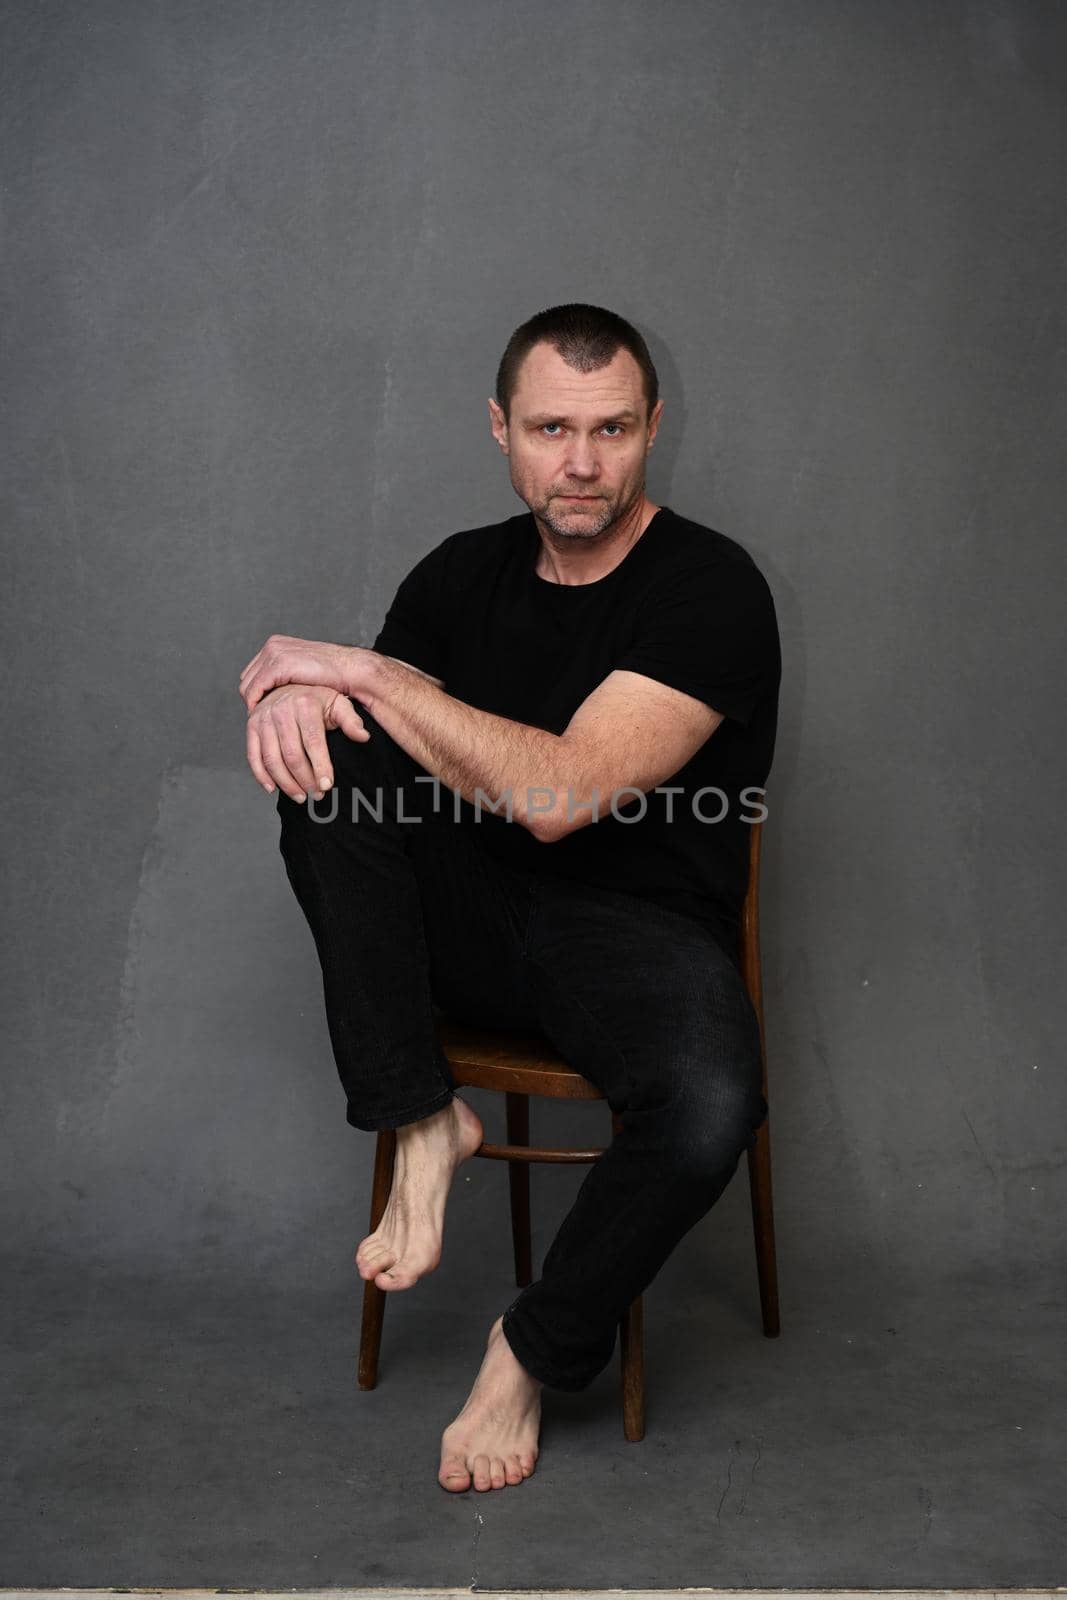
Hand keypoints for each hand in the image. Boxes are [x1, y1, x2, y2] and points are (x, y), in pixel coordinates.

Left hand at [238, 634, 363, 711]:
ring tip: (263, 716)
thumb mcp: (302, 671)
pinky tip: (263, 713)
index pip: (253, 671)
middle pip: (247, 678)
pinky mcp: (279, 665)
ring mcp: (275, 653)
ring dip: (253, 702)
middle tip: (262, 714)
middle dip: (253, 697)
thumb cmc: (331, 675)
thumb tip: (275, 691)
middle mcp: (273, 645)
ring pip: (248, 685)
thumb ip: (287, 675)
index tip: (263, 708)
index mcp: (277, 644)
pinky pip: (255, 688)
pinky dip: (256, 703)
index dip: (256, 691)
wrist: (349, 669)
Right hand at [246, 683, 369, 801]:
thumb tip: (363, 737)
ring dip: (286, 783)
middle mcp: (281, 710)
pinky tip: (273, 789)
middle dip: (306, 780)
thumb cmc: (317, 699)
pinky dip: (261, 776)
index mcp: (305, 704)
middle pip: (292, 755)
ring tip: (301, 796)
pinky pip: (253, 756)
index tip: (327, 785)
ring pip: (272, 760)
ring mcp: (263, 718)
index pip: (313, 741)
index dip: (320, 766)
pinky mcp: (251, 726)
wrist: (289, 685)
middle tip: (318, 795)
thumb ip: (351, 720)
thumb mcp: (338, 703)